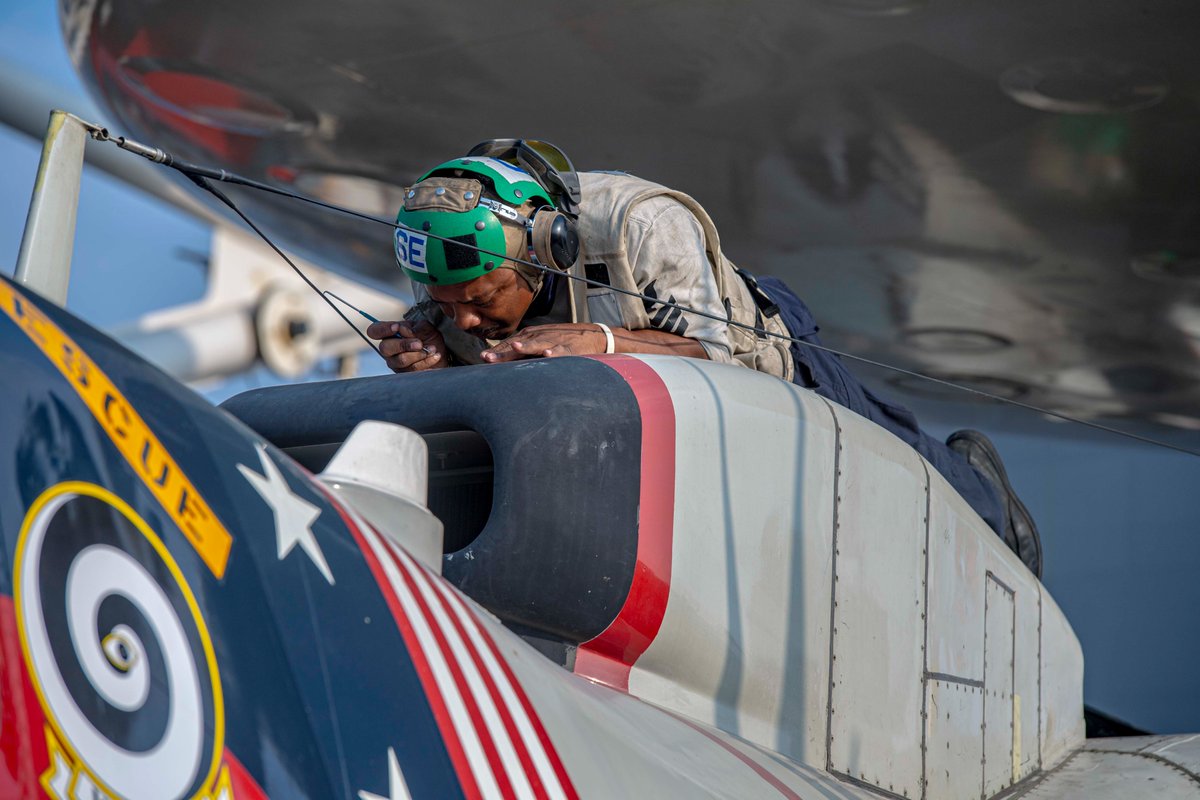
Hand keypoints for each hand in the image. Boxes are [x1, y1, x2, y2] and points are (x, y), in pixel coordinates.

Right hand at [367, 320, 449, 371]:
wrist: (441, 352)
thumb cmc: (429, 337)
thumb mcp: (424, 327)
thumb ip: (413, 327)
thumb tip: (402, 330)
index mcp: (389, 334)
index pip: (374, 331)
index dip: (382, 330)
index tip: (396, 327)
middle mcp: (388, 350)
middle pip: (385, 348)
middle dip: (404, 344)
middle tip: (420, 343)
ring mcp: (395, 363)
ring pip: (401, 360)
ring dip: (419, 353)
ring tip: (432, 348)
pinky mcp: (405, 374)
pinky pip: (413, 369)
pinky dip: (426, 361)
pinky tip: (435, 356)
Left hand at [481, 324, 607, 362]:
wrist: (593, 335)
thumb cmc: (563, 341)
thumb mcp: (541, 343)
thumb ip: (524, 352)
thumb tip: (503, 362)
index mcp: (532, 336)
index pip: (510, 344)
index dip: (497, 351)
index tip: (482, 358)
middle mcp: (540, 336)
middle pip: (519, 344)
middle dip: (504, 351)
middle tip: (488, 358)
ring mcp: (555, 341)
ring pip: (538, 344)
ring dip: (526, 346)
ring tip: (515, 347)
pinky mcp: (570, 348)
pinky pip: (561, 351)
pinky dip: (555, 352)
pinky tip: (548, 355)